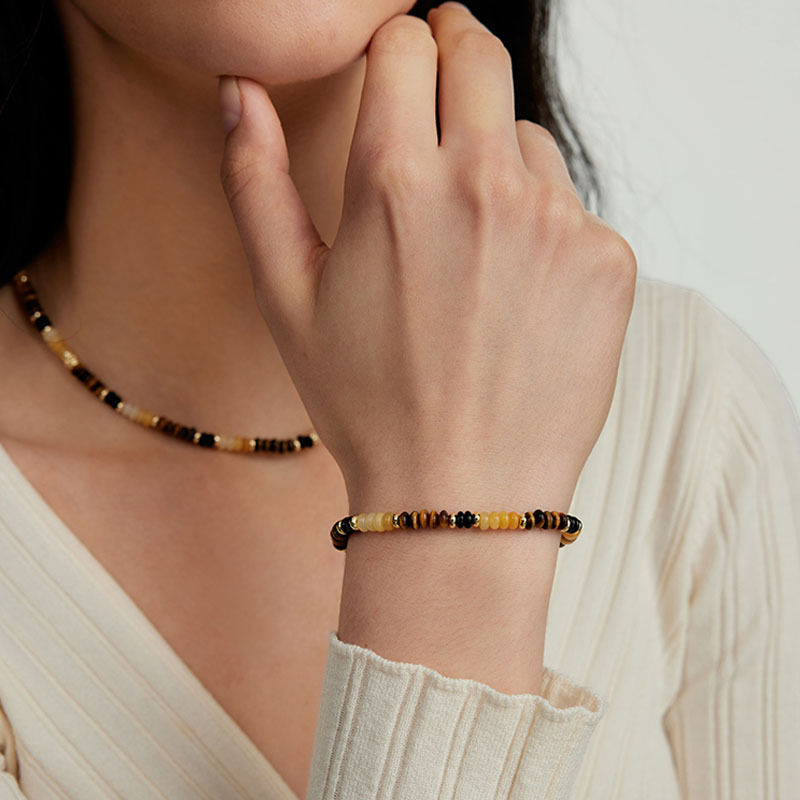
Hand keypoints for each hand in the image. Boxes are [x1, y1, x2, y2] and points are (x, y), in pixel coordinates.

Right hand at [217, 2, 636, 512]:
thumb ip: (255, 182)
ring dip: (501, 165)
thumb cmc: (366, 403)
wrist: (461, 492)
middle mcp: (485, 185)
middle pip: (479, 55)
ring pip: (529, 141)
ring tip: (472, 249)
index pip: (404, 45)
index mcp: (395, 183)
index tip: (398, 62)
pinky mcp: (609, 261)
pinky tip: (516, 296)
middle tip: (444, 80)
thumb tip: (241, 93)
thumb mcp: (286, 299)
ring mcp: (558, 221)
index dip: (396, 46)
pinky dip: (545, 229)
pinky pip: (574, 208)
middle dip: (456, 50)